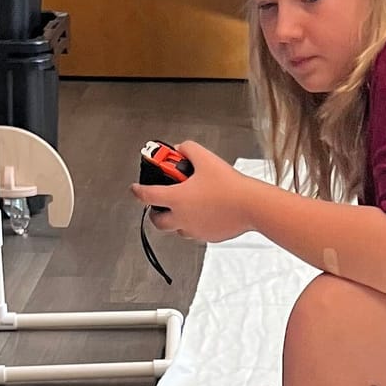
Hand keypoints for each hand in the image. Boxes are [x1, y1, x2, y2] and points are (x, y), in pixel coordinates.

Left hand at [131, 141, 257, 246]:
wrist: (250, 205)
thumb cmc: (229, 185)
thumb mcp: (205, 158)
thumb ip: (188, 149)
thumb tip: (181, 149)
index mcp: (176, 198)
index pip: (147, 196)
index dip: (137, 191)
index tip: (135, 189)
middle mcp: (182, 218)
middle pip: (158, 222)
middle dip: (155, 213)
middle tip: (159, 205)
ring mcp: (194, 230)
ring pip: (176, 229)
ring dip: (175, 220)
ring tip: (184, 209)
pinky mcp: (208, 237)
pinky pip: (195, 232)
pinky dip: (194, 224)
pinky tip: (204, 213)